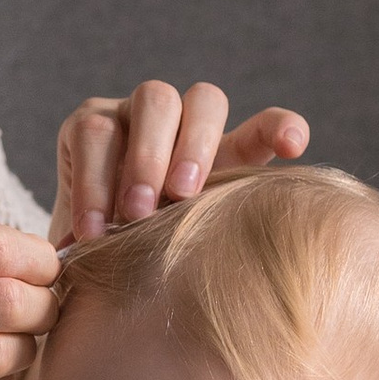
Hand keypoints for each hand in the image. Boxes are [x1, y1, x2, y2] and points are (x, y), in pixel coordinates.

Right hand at [52, 87, 310, 244]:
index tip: (293, 145)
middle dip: (195, 147)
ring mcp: (133, 113)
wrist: (84, 262)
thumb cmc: (147, 259)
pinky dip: (94, 183)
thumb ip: (211, 244)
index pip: (262, 128)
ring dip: (145, 159)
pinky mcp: (86, 121)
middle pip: (205, 100)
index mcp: (223, 153)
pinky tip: (93, 227)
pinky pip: (93, 133)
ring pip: (152, 102)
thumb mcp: (185, 254)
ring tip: (133, 215)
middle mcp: (182, 122)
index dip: (280, 127)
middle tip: (180, 196)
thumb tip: (249, 279)